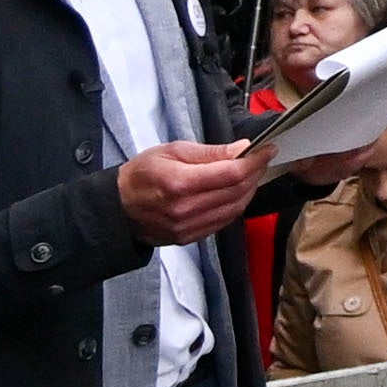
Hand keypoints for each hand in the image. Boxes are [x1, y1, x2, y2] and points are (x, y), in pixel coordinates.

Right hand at [105, 131, 265, 244]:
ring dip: (249, 190)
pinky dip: (237, 205)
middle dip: (255, 173)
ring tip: (252, 173)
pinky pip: (224, 221)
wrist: (118, 207)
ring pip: (235, 209)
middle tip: (262, 158)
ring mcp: (188, 227)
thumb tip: (241, 149)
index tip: (267, 149)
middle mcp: (185, 209)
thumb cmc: (141, 174)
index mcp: (179, 183)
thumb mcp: (171, 151)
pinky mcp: (190, 238)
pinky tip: (238, 192)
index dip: (254, 161)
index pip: (230, 173)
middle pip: (236, 191)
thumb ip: (209, 153)